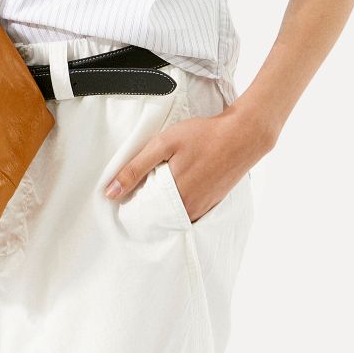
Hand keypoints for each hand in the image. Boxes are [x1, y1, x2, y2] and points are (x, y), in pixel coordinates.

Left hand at [103, 105, 258, 222]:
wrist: (243, 136)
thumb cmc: (204, 136)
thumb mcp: (164, 144)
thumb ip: (135, 168)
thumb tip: (111, 192)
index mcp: (173, 199)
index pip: (140, 214)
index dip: (130, 202)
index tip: (124, 191)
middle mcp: (188, 211)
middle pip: (155, 216)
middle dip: (145, 203)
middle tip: (143, 181)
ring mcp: (201, 210)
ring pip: (171, 215)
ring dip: (161, 203)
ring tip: (162, 178)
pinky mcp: (211, 205)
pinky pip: (187, 212)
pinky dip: (177, 203)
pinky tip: (179, 183)